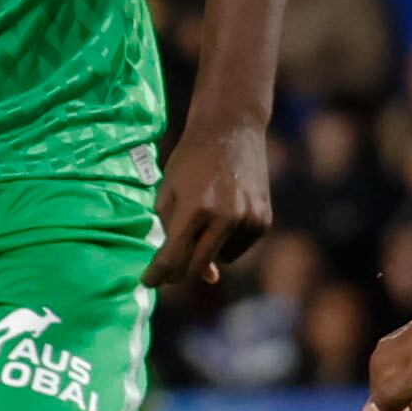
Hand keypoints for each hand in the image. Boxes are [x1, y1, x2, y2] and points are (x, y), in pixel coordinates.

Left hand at [149, 120, 272, 287]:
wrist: (231, 129)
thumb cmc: (191, 159)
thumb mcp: (169, 190)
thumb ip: (172, 231)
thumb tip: (202, 275)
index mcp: (195, 208)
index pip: (172, 257)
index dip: (156, 274)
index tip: (147, 281)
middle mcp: (225, 217)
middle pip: (196, 268)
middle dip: (178, 272)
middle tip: (168, 267)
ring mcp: (248, 220)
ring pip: (220, 260)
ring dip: (207, 251)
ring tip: (205, 217)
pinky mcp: (263, 220)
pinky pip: (239, 248)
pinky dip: (227, 241)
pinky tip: (224, 214)